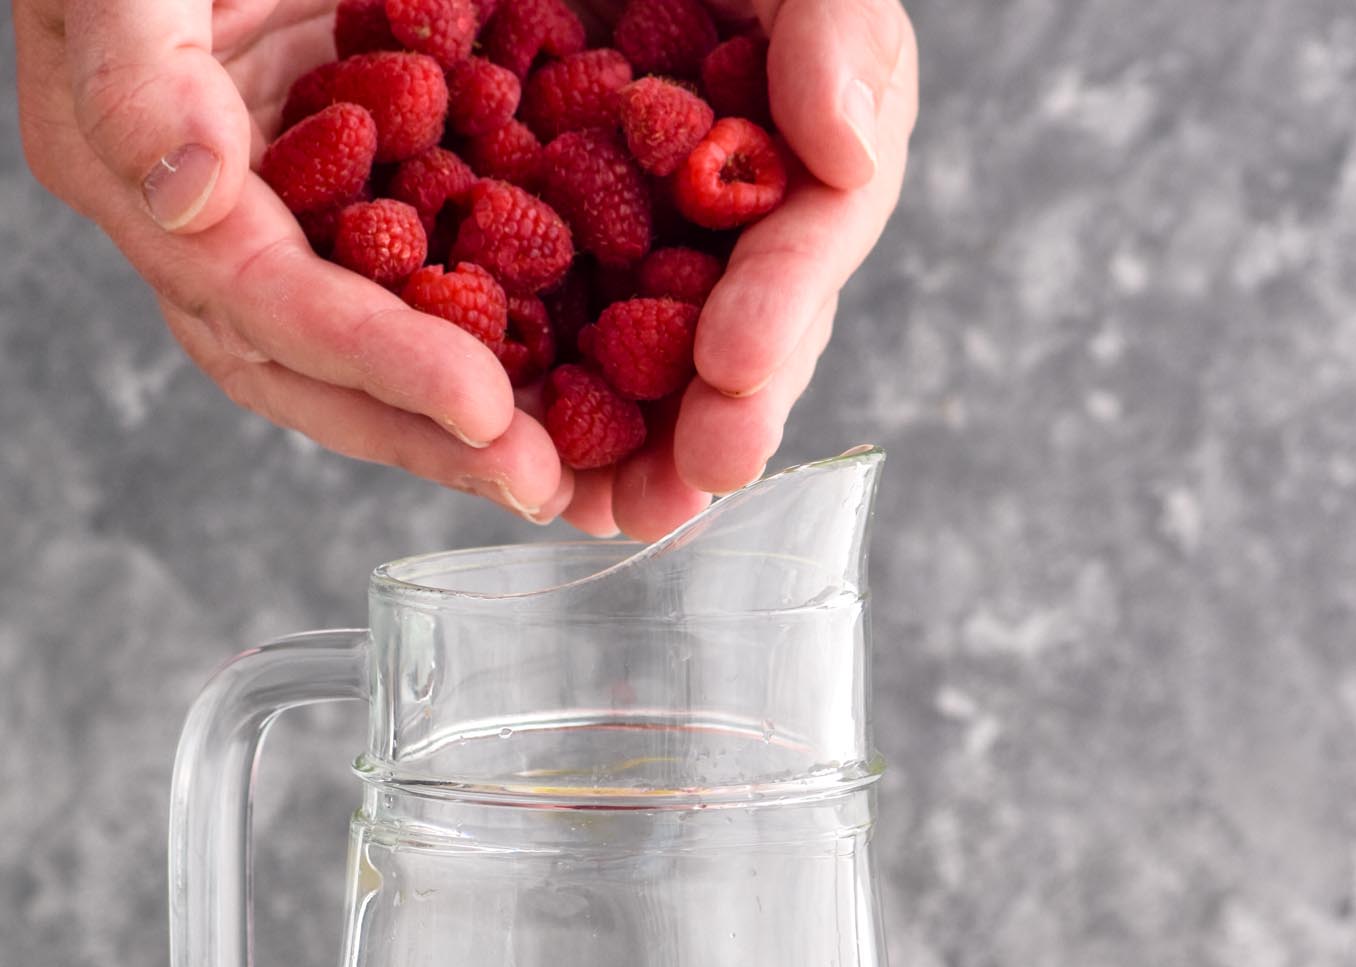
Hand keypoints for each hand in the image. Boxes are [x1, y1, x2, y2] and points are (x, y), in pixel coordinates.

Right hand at [12, 0, 574, 522]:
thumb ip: (136, 67)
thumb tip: (193, 201)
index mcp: (130, 165)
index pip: (264, 301)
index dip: (375, 365)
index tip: (485, 409)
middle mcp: (200, 215)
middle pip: (317, 371)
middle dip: (430, 437)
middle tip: (549, 487)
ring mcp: (273, 201)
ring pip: (373, 343)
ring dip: (469, 413)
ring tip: (579, 469)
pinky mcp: (348, 169)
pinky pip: (426, 268)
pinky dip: (498, 323)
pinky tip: (579, 370)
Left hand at [573, 0, 917, 538]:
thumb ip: (835, 28)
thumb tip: (842, 153)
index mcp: (793, 133)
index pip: (808, 237)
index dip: (781, 313)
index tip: (737, 368)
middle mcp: (722, 206)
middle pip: (734, 334)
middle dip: (716, 419)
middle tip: (690, 482)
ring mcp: (630, 235)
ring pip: (643, 364)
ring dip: (632, 450)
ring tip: (613, 515)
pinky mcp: (527, 242)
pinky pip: (536, 337)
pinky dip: (533, 407)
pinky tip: (527, 473)